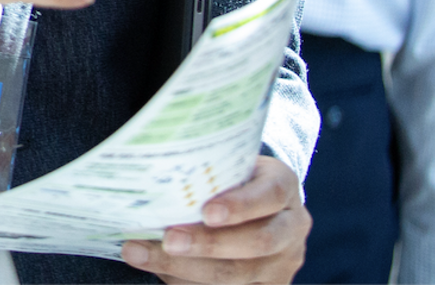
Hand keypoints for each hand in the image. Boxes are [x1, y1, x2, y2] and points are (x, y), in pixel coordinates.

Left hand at [122, 155, 310, 282]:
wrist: (262, 201)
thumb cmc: (235, 175)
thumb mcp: (231, 162)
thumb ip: (209, 172)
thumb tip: (155, 181)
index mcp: (284, 185)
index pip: (269, 196)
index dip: (241, 206)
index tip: (206, 212)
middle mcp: (292, 228)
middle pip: (255, 243)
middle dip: (207, 245)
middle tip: (167, 240)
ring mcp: (284, 264)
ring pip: (239, 276)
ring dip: (186, 269)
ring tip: (143, 254)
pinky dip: (189, 282)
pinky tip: (161, 272)